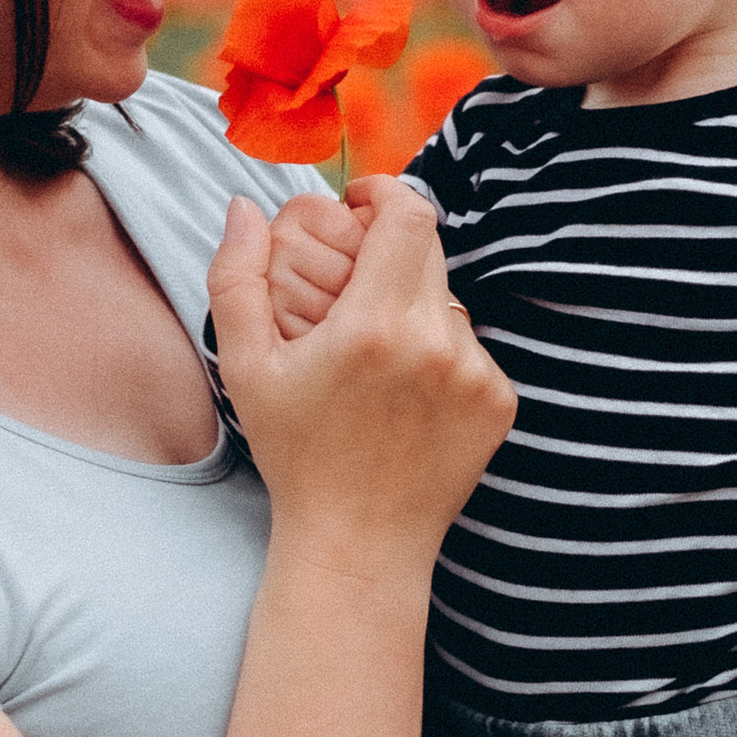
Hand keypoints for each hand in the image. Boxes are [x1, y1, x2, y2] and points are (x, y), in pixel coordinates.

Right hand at [207, 186, 511, 571]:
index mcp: (375, 325)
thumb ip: (236, 277)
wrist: (359, 543)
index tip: (360, 204)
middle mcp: (436, 342)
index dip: (385, 193)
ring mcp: (477, 374)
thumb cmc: (296, 455)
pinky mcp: (500, 401)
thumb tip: (245, 207)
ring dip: (413, 307)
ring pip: (447, 301)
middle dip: (390, 252)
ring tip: (375, 359)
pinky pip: (470, 348)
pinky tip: (405, 398)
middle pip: (428, 250)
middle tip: (353, 288)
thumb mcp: (246, 368)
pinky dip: (440, 355)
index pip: (408, 214)